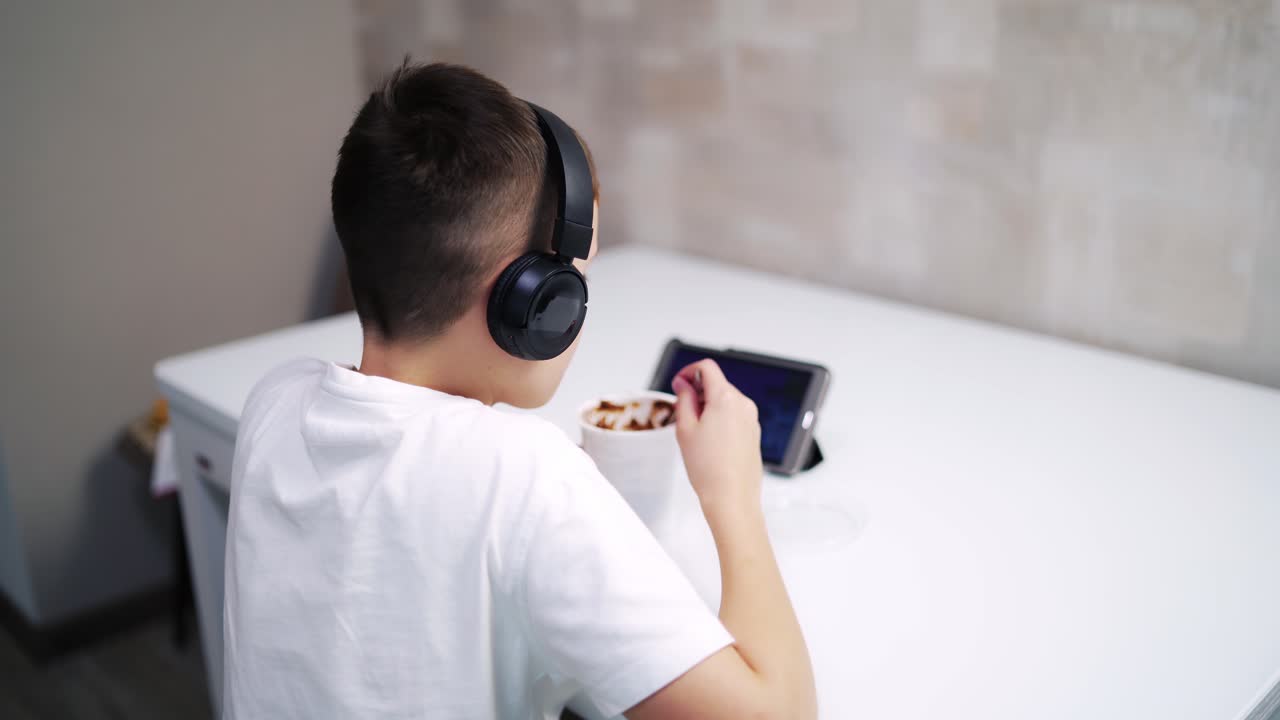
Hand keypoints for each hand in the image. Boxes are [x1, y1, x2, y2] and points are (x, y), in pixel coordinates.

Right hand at [671, 359, 763, 513]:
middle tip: (681, 413)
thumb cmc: (708, 468)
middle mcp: (743, 404)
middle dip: (697, 392)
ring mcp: (751, 419)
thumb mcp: (685, 428)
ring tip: (695, 432)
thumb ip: (683, 399)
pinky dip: (720, 419)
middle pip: (717, 384)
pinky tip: (709, 441)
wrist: (732, 497)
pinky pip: (734, 416)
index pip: (707, 368)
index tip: (678, 383)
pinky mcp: (753, 433)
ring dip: (708, 406)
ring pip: (725, 400)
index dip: (689, 371)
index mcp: (726, 398)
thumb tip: (683, 384)